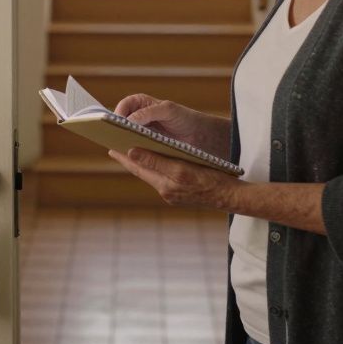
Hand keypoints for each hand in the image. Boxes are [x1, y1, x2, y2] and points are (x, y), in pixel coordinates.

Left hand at [108, 148, 240, 208]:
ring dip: (143, 163)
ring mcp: (173, 193)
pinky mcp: (181, 193)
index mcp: (164, 184)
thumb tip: (132, 152)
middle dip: (131, 159)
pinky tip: (156, 161)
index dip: (124, 158)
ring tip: (133, 151)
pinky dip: (156, 167)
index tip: (111, 147)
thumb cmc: (210, 181)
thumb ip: (156, 161)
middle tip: (116, 146)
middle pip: (143, 172)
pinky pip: (163, 177)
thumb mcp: (181, 169)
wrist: (231, 197)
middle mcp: (165, 190)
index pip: (138, 168)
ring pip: (153, 174)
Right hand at [113, 94, 221, 154]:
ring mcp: (141, 133)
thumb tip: (129, 121)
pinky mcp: (146, 147)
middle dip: (116, 128)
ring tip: (120, 148)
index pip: (124, 105)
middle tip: (113, 136)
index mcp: (142, 103)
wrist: (201, 136)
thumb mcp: (168, 111)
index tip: (118, 122)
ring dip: (122, 141)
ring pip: (126, 136)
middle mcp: (139, 117)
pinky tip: (131, 156)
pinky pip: (134, 148)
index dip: (119, 112)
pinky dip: (131, 151)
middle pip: (121, 122)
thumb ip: (148, 112)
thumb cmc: (185, 118)